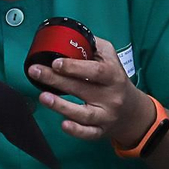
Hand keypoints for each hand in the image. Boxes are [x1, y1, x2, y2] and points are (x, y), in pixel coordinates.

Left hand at [29, 36, 150, 147]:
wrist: (132, 111)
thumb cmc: (115, 79)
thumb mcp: (110, 57)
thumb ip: (92, 46)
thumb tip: (68, 35)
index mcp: (113, 75)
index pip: (95, 71)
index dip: (75, 67)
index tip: (56, 62)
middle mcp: (111, 96)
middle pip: (82, 89)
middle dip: (56, 80)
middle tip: (36, 72)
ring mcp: (106, 115)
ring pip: (84, 114)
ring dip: (62, 106)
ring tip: (43, 97)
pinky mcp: (101, 131)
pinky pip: (89, 133)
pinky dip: (76, 130)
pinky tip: (63, 124)